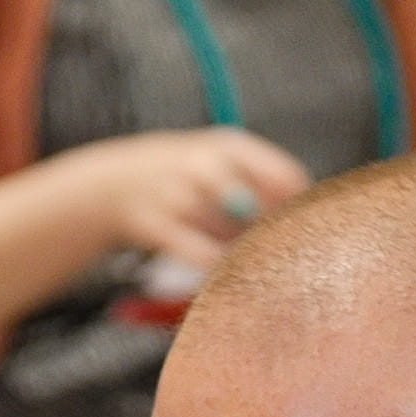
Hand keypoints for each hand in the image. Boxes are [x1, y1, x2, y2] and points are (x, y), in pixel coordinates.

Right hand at [70, 128, 311, 268]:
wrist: (109, 185)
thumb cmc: (180, 175)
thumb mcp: (218, 158)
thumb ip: (262, 178)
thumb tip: (306, 208)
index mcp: (229, 144)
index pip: (287, 179)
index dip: (300, 210)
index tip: (302, 230)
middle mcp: (205, 165)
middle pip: (264, 211)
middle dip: (273, 237)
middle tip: (277, 256)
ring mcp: (179, 195)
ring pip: (235, 237)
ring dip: (244, 254)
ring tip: (242, 261)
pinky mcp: (158, 227)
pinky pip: (205, 257)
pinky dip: (219, 268)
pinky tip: (222, 272)